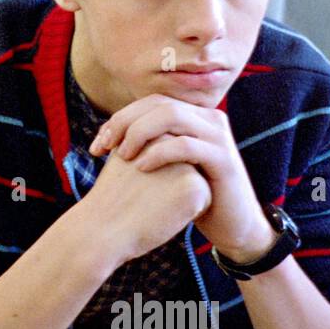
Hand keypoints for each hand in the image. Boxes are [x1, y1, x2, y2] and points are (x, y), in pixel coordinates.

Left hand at [89, 94, 274, 263]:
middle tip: (103, 147)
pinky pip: (186, 146)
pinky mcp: (224, 159)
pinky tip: (141, 168)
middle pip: (158, 104)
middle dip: (124, 123)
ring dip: (139, 133)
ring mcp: (218, 136)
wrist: (232, 226)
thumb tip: (107, 134)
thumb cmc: (191, 196)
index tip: (97, 145)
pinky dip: (159, 153)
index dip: (120, 118)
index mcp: (193, 116)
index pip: (150, 103)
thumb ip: (147, 145)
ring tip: (122, 156)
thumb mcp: (167, 165)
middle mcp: (208, 118)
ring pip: (172, 116)